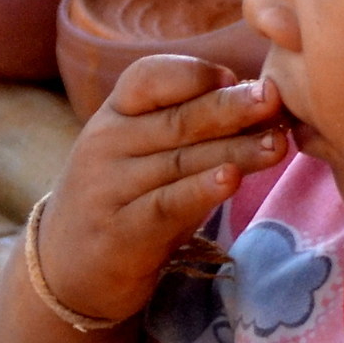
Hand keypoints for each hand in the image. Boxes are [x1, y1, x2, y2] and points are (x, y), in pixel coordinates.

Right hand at [35, 56, 287, 324]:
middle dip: (229, 108)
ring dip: (234, 151)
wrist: (66, 268)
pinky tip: (231, 180)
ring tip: (277, 144)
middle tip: (274, 98)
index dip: (192, 74)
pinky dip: (200, 192)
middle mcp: (106, 145)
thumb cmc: (123, 198)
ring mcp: (110, 189)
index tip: (235, 76)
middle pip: (176, 120)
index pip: (148, 78)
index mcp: (113, 115)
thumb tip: (257, 97)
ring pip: (180, 162)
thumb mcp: (138, 151)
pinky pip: (167, 206)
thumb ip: (185, 125)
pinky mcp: (122, 232)